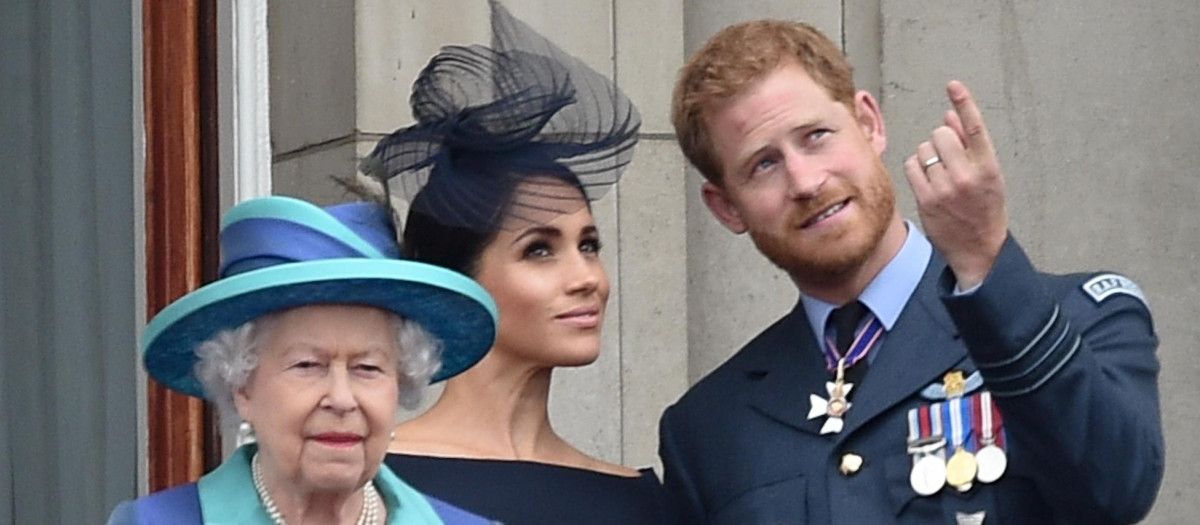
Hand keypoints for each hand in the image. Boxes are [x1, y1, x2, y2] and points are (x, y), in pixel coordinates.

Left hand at [903, 81, 1008, 289]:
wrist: (979, 249)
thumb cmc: (984, 208)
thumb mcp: (988, 175)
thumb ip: (970, 145)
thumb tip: (950, 115)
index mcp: (988, 167)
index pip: (975, 128)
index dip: (964, 103)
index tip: (953, 85)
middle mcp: (967, 175)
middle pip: (940, 134)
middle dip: (940, 140)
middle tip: (947, 158)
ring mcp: (945, 188)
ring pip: (923, 149)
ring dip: (927, 155)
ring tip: (939, 173)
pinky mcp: (926, 199)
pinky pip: (911, 166)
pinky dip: (915, 168)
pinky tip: (926, 180)